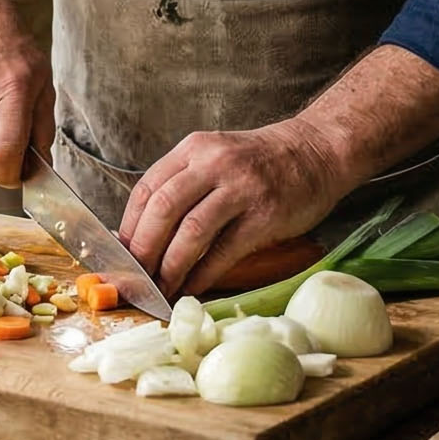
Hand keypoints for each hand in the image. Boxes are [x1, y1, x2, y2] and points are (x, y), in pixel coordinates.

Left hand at [119, 123, 349, 295]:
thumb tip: (142, 236)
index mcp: (194, 149)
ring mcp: (241, 188)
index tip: (121, 257)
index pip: (146, 189)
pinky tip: (192, 288)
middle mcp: (214, 163)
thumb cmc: (260, 163)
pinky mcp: (264, 215)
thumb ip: (183, 186)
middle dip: (143, 251)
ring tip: (161, 290)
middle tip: (136, 279)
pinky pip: (224, 251)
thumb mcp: (216, 158)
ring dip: (170, 268)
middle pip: (163, 210)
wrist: (317, 152)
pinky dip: (202, 275)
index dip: (129, 228)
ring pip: (191, 232)